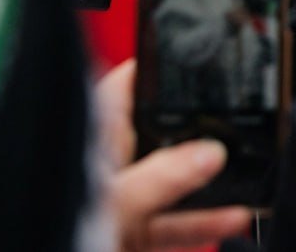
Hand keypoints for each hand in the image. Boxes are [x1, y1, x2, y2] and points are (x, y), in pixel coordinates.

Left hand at [97, 60, 252, 250]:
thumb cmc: (49, 237)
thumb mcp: (112, 207)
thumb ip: (159, 180)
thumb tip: (208, 152)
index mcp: (93, 146)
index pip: (124, 89)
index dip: (156, 70)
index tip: (192, 61)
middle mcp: (108, 170)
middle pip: (158, 136)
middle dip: (197, 133)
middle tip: (235, 124)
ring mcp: (122, 205)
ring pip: (172, 184)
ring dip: (209, 182)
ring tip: (246, 172)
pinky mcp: (133, 237)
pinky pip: (176, 223)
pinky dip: (205, 220)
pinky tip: (234, 218)